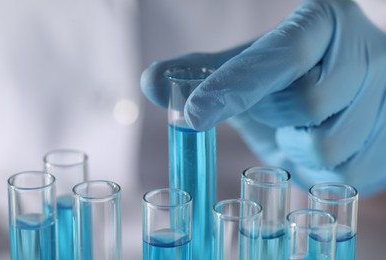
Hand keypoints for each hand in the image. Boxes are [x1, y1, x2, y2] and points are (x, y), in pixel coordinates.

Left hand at [141, 0, 385, 195]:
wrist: (342, 91)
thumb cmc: (286, 81)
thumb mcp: (247, 70)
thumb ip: (200, 75)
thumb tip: (150, 81)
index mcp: (321, 23)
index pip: (279, 56)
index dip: (234, 86)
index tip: (193, 116)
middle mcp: (366, 51)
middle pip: (309, 106)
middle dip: (277, 121)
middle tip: (277, 115)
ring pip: (330, 148)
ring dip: (298, 152)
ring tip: (298, 134)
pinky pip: (349, 175)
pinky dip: (320, 174)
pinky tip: (318, 151)